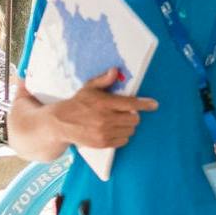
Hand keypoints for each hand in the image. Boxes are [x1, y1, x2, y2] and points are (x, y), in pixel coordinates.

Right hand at [38, 70, 156, 149]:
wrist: (61, 123)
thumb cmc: (77, 103)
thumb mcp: (89, 88)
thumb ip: (104, 80)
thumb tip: (115, 71)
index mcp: (103, 103)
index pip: (130, 103)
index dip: (145, 104)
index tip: (154, 105)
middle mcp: (105, 119)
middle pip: (134, 119)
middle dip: (133, 115)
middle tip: (127, 112)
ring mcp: (104, 132)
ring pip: (130, 130)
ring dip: (128, 125)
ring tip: (118, 121)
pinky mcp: (102, 143)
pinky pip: (123, 140)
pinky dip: (122, 135)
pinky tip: (113, 130)